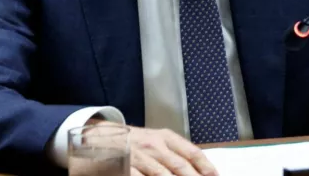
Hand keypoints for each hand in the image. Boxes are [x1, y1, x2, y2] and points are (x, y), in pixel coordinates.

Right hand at [98, 123, 216, 175]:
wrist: (102, 137)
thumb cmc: (135, 142)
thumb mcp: (157, 140)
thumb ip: (176, 152)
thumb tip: (201, 168)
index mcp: (166, 137)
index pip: (192, 152)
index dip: (206, 167)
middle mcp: (154, 145)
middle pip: (180, 166)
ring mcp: (140, 157)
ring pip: (163, 175)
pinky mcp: (125, 167)